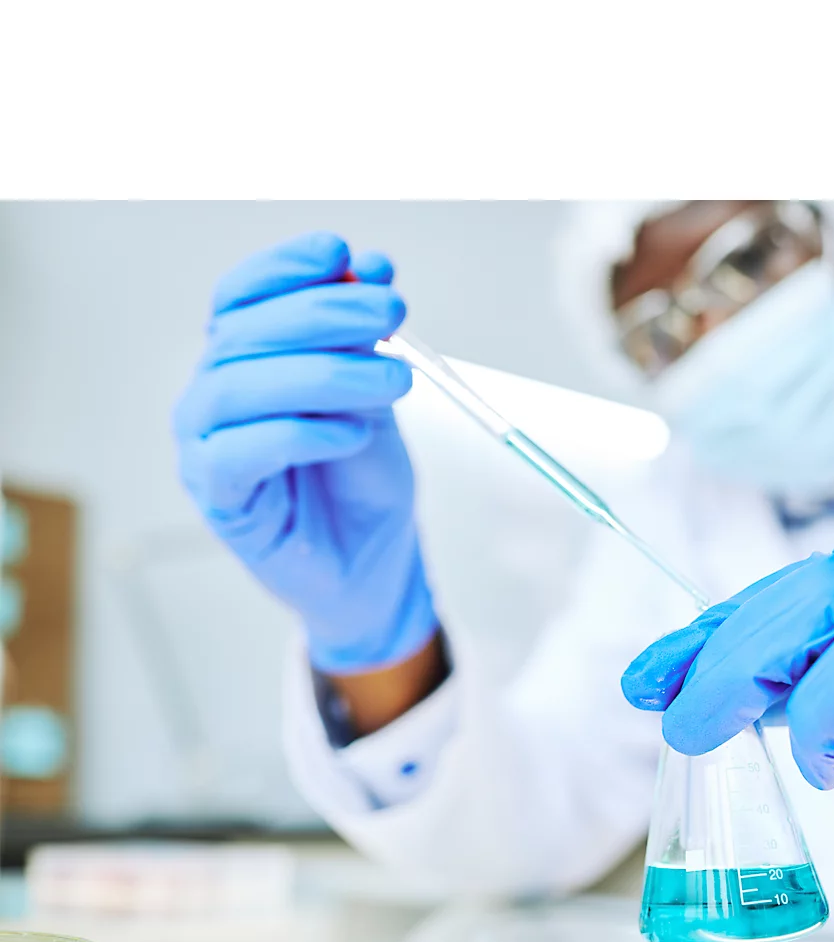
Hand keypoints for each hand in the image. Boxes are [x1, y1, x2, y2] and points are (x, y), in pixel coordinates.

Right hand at [174, 231, 437, 673]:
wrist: (373, 562)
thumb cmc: (364, 480)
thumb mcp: (376, 397)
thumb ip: (365, 340)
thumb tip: (369, 267)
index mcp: (244, 360)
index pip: (243, 296)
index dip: (287, 267)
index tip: (344, 254)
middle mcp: (213, 394)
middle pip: (244, 333)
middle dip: (324, 313)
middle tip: (392, 312)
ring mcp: (205, 445)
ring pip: (239, 388)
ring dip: (324, 373)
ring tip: (394, 378)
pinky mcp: (219, 498)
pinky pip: (239, 454)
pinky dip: (300, 434)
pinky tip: (353, 433)